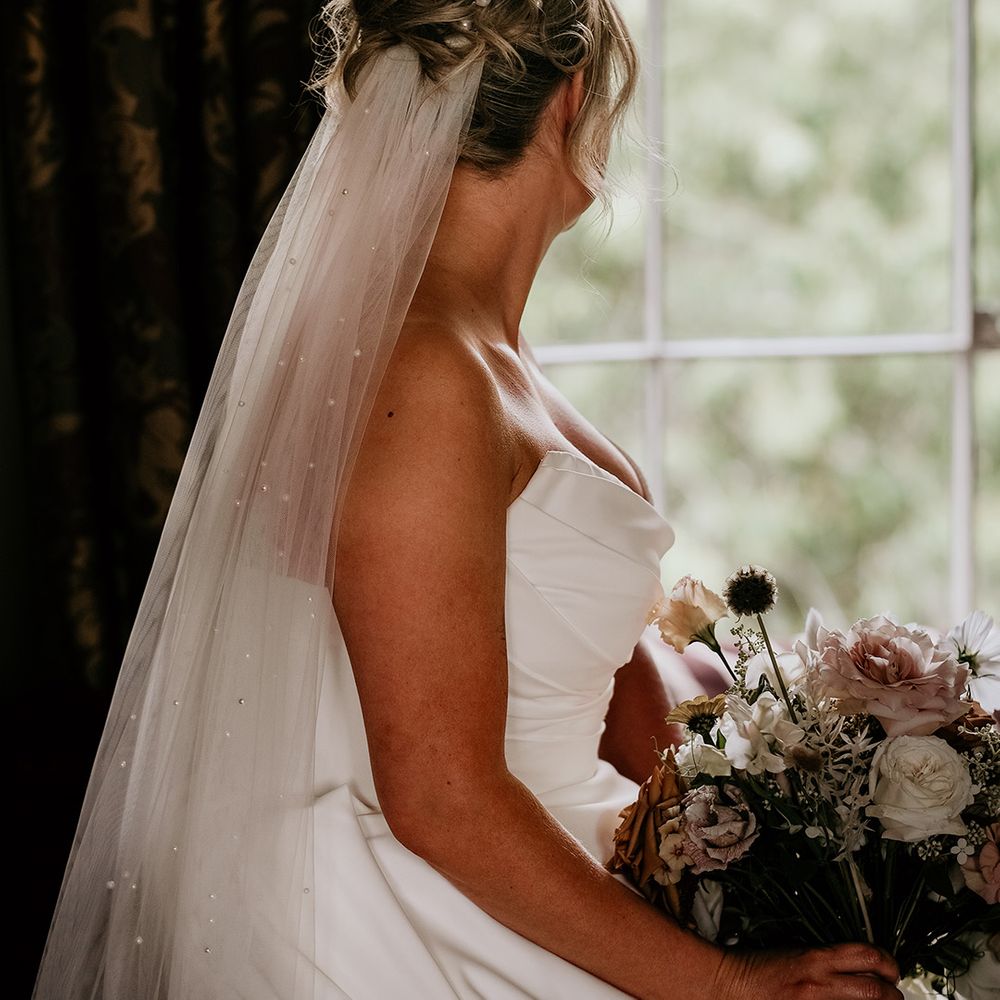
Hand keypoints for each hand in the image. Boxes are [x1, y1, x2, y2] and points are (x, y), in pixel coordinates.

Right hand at [712, 942, 902, 999]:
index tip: (891, 969)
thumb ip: (827, 960)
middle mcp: (820, 983)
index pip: (868, 956)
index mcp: (816, 957)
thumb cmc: (759, 968)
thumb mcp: (796, 952)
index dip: (888, 963)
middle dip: (892, 995)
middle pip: (877, 991)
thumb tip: (858, 969)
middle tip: (892, 994)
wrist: (730, 985)